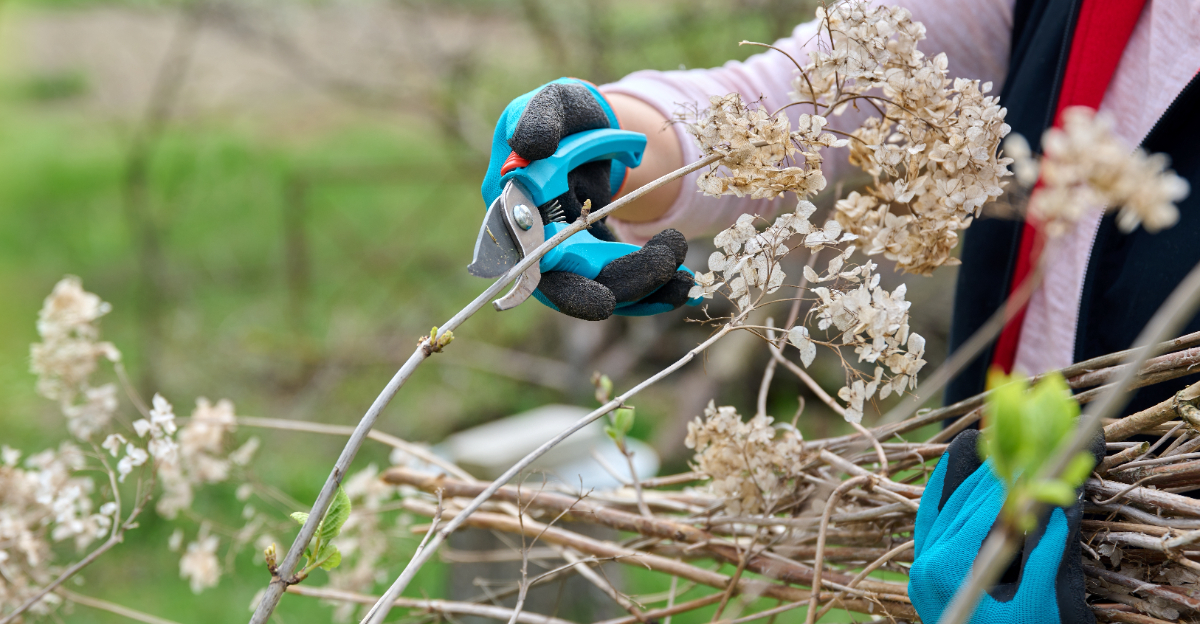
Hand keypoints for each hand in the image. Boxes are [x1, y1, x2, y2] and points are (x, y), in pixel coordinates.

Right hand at [481, 78, 695, 320]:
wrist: (591, 126)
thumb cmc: (567, 112)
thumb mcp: (554, 102)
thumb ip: (540, 117)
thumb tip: (528, 147)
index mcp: (511, 206)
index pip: (529, 260)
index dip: (565, 287)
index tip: (604, 300)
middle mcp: (532, 241)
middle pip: (569, 286)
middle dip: (619, 284)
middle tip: (666, 264)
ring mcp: (564, 255)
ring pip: (600, 288)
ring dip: (645, 286)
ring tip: (684, 271)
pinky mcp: (594, 260)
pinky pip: (620, 285)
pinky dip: (654, 291)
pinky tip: (685, 286)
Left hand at [909, 429, 1102, 623]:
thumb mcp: (1039, 601)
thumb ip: (1046, 549)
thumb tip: (1058, 499)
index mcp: (948, 567)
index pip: (985, 505)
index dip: (1015, 476)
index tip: (1037, 449)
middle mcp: (924, 563)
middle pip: (964, 502)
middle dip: (998, 474)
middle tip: (1024, 445)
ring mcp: (919, 570)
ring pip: (945, 508)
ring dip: (975, 482)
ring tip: (1003, 455)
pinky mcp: (923, 576)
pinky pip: (930, 524)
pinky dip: (945, 498)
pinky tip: (959, 475)